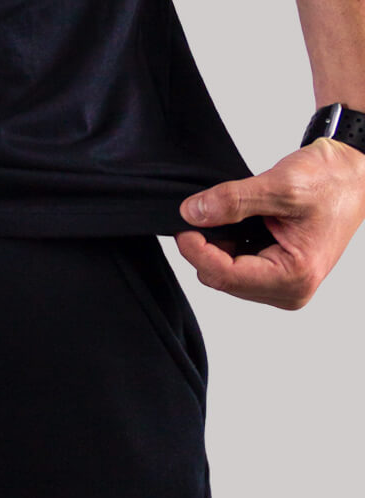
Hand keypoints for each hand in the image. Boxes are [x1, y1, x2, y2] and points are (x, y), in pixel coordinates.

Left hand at [174, 137, 364, 308]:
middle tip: (203, 214)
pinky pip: (236, 269)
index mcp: (295, 277)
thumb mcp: (282, 185)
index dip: (197, 251)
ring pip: (226, 276)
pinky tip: (240, 227)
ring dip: (219, 246)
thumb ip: (234, 200)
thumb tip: (193, 213)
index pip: (225, 275)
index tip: (183, 227)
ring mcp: (282, 288)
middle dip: (207, 248)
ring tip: (234, 217)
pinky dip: (229, 247)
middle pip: (222, 279)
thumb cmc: (332, 180)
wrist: (353, 173)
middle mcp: (290, 291)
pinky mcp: (276, 278)